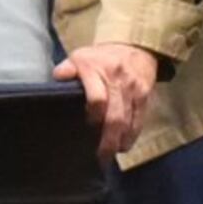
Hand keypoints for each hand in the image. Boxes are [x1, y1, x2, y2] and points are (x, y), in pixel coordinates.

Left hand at [56, 41, 163, 156]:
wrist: (135, 45)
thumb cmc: (101, 57)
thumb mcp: (80, 57)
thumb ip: (67, 69)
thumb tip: (58, 77)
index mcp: (96, 70)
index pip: (97, 99)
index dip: (93, 118)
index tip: (86, 129)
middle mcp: (117, 80)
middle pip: (114, 117)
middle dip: (107, 141)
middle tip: (99, 157)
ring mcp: (133, 90)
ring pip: (128, 123)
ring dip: (119, 142)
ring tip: (109, 155)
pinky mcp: (145, 96)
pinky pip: (140, 121)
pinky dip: (131, 136)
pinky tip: (123, 145)